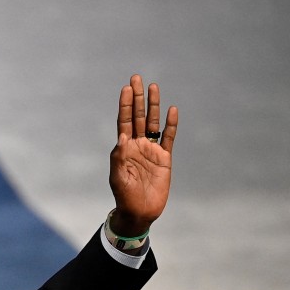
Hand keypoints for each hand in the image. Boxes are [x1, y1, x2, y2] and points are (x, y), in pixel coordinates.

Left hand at [108, 74, 178, 236]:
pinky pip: (169, 137)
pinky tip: (172, 110)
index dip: (125, 105)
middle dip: (138, 98)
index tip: (126, 88)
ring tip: (154, 87)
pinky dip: (171, 124)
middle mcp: (138, 145)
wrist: (139, 211)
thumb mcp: (117, 177)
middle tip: (136, 78)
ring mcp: (151, 150)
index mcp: (124, 148)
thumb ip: (119, 157)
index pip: (124, 121)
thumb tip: (122, 137)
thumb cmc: (124, 196)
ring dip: (153, 105)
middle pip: (138, 117)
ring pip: (153, 123)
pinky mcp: (165, 158)